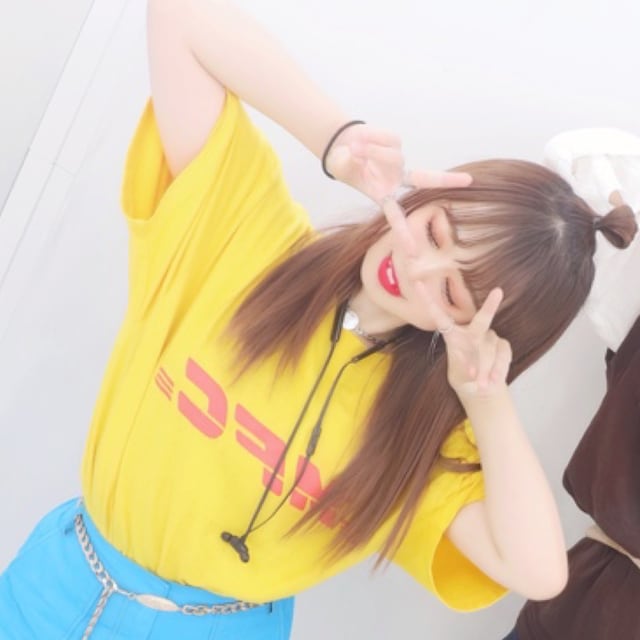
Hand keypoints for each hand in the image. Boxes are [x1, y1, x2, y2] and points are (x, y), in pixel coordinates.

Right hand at [324, 124, 471, 249]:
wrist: (343, 145)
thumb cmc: (344, 164)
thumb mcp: (341, 167)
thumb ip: (347, 163)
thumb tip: (355, 152)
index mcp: (383, 194)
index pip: (396, 216)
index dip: (403, 233)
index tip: (413, 254)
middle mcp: (395, 179)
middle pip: (425, 179)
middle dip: (447, 179)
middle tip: (469, 181)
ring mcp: (397, 162)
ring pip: (393, 155)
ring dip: (372, 151)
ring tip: (354, 150)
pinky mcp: (395, 142)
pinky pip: (388, 139)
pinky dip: (372, 138)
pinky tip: (361, 142)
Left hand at [419, 284, 512, 402]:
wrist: (481, 389)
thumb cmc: (464, 378)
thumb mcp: (457, 375)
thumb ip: (463, 368)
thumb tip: (474, 371)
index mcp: (453, 335)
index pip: (439, 316)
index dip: (428, 300)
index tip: (417, 283)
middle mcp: (472, 332)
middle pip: (482, 319)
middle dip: (490, 306)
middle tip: (498, 291)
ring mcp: (490, 338)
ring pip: (489, 350)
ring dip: (485, 368)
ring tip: (480, 384)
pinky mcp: (503, 346)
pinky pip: (502, 356)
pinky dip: (497, 370)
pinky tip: (493, 381)